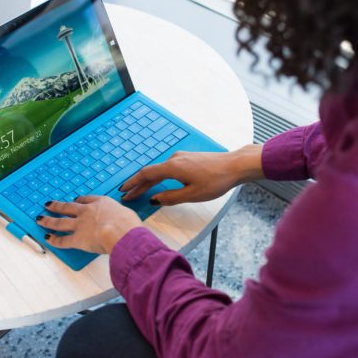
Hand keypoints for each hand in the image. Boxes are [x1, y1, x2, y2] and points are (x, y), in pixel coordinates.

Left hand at [37, 196, 142, 254]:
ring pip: (60, 222)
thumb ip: (121, 217)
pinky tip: (48, 238)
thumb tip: (124, 222)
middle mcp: (88, 212)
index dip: (79, 201)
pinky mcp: (77, 239)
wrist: (121, 232)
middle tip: (48, 205)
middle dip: (57, 206)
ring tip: (40, 219)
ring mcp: (81, 225)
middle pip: (68, 207)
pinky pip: (63, 240)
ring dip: (49, 220)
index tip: (75, 201)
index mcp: (102, 203)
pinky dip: (54, 240)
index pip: (87, 200)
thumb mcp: (127, 214)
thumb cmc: (128, 224)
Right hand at [120, 144, 263, 205]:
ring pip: (159, 170)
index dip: (133, 184)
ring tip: (139, 192)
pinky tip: (158, 184)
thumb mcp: (192, 195)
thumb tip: (154, 199)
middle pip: (150, 172)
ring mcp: (181, 157)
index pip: (146, 175)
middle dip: (137, 184)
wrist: (234, 166)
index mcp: (172, 167)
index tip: (122, 191)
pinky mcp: (188, 159)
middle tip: (126, 195)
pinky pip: (167, 168)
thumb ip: (170, 198)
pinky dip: (158, 177)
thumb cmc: (216, 181)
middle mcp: (174, 159)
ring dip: (148, 181)